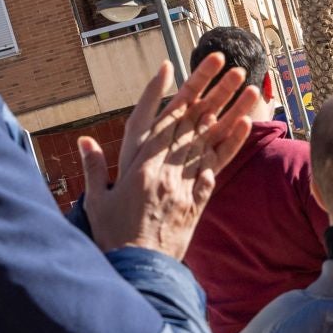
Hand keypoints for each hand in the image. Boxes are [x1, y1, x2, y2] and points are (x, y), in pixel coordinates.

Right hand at [82, 55, 256, 257]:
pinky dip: (233, 144)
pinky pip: (220, 165)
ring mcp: (185, 182)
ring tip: (248, 85)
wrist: (141, 271)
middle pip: (189, 119)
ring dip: (230, 108)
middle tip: (224, 61)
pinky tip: (247, 124)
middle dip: (208, 86)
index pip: (152, 117)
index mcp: (136, 164)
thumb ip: (94, 169)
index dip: (162, 90)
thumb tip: (84, 141)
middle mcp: (163, 168)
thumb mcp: (97, 202)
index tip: (172, 65)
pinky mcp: (200, 199)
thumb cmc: (114, 238)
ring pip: (210, 137)